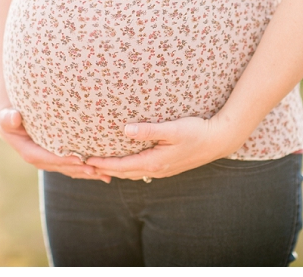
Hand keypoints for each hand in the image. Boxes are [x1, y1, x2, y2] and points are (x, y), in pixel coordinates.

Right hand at [0, 108, 110, 182]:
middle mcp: (39, 159)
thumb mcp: (6, 115)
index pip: (46, 158)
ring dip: (86, 173)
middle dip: (79, 169)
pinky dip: (87, 169)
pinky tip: (104, 172)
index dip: (63, 160)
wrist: (11, 118)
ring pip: (69, 169)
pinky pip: (72, 165)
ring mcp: (49, 160)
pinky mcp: (56, 157)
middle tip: (97, 168)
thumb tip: (13, 117)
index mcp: (28, 152)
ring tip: (105, 174)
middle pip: (61, 167)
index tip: (79, 159)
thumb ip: (7, 117)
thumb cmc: (9, 115)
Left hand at [86, 114, 242, 180]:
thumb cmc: (196, 131)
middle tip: (84, 165)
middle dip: (103, 170)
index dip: (102, 163)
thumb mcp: (172, 128)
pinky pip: (140, 171)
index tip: (85, 159)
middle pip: (123, 173)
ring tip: (99, 166)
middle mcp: (155, 170)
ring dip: (115, 171)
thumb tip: (125, 130)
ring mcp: (162, 170)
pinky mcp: (167, 167)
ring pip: (131, 174)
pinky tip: (124, 163)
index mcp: (153, 162)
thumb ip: (148, 130)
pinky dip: (127, 169)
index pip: (120, 165)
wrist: (219, 140)